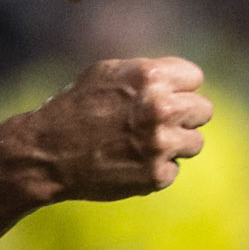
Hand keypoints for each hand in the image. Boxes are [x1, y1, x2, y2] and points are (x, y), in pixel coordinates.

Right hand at [17, 56, 212, 202]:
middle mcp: (161, 108)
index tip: (159, 99)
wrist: (45, 154)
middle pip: (203, 110)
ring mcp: (160, 144)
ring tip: (141, 147)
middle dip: (182, 117)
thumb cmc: (72, 110)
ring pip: (195, 143)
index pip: (195, 78)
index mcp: (151, 77)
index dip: (177, 88)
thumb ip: (148, 73)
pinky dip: (154, 170)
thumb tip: (183, 81)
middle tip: (153, 126)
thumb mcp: (106, 73)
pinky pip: (173, 170)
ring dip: (173, 145)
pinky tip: (128, 165)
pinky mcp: (155, 175)